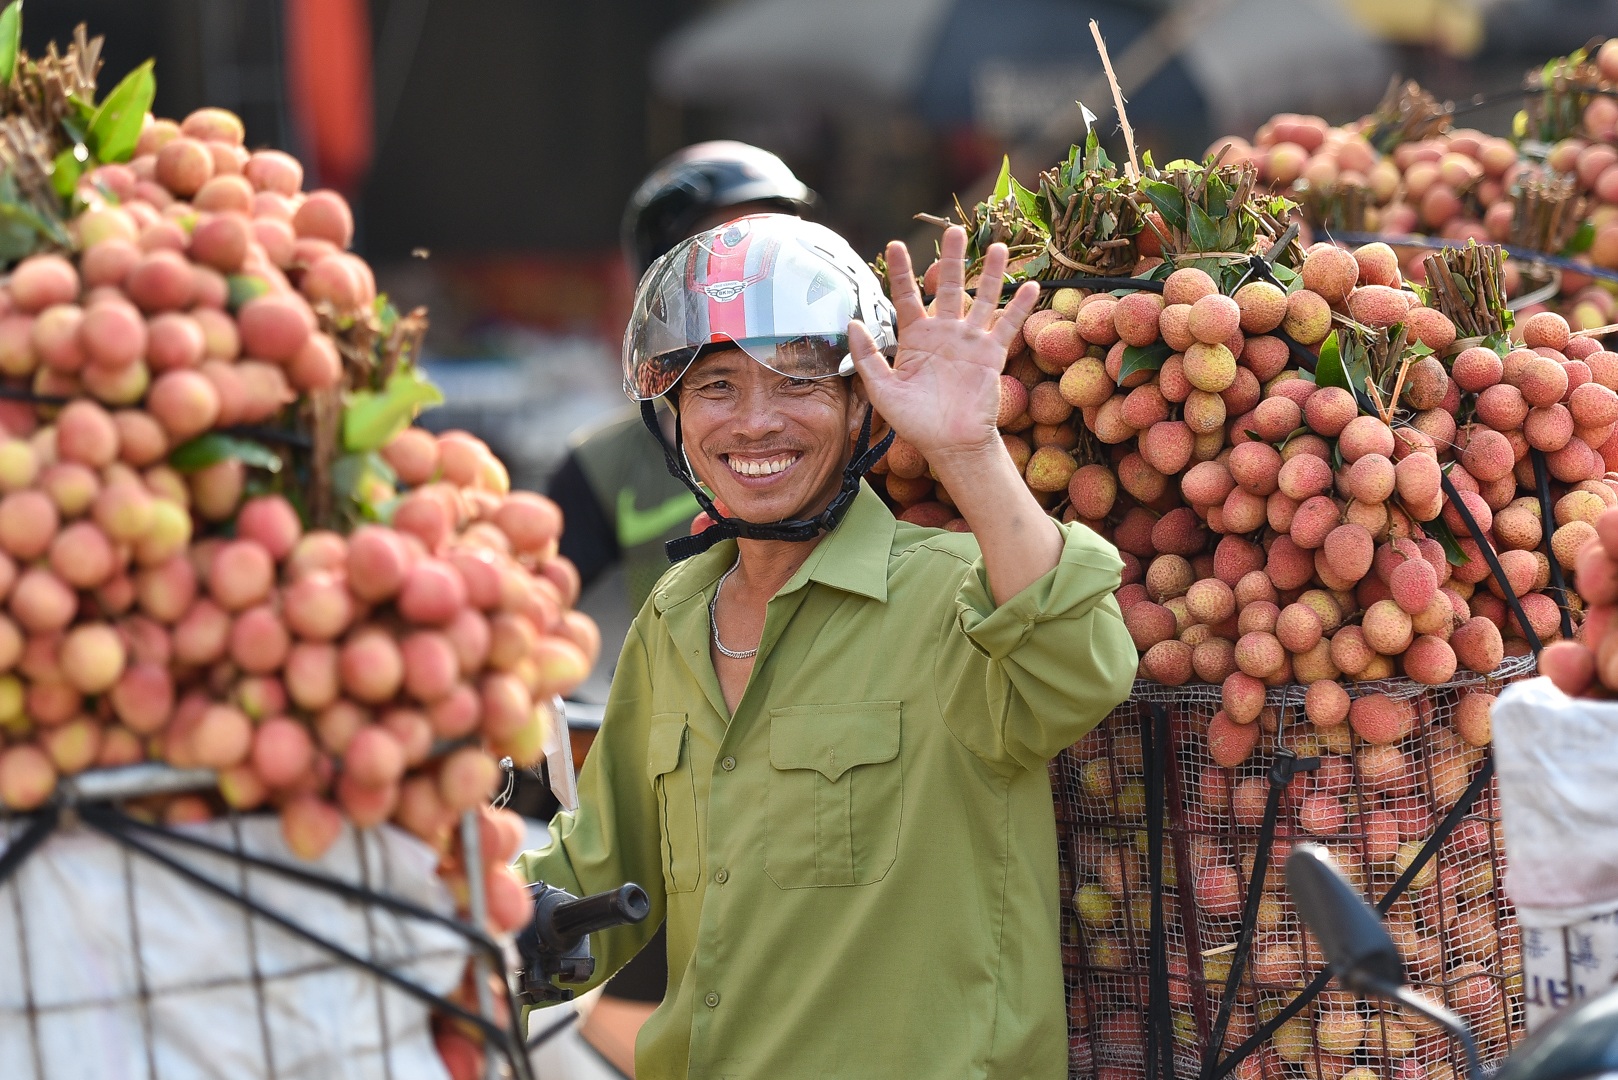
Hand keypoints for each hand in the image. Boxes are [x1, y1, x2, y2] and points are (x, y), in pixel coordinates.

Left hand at [847, 226, 1038, 464]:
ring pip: (983, 299)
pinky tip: (1027, 285)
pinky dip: (1018, 306)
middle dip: (952, 260)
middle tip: (956, 231)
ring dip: (991, 274)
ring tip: (999, 247)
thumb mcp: (882, 390)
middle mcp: (943, 333)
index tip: (894, 245)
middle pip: (948, 287)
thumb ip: (867, 356)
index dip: (900, 271)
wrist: (949, 445)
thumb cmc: (915, 421)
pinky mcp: (991, 354)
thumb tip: (850, 323)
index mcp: (915, 338)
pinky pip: (1007, 326)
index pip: (906, 296)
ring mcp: (969, 341)